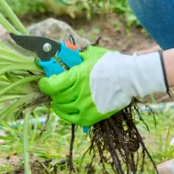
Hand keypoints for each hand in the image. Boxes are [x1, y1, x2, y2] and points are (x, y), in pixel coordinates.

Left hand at [39, 47, 166, 126]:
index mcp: (76, 77)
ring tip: (58, 99)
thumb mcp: (91, 55)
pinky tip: (65, 109)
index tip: (44, 81)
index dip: (44, 84)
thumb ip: (76, 57)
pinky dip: (66, 115)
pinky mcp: (91, 117)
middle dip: (53, 92)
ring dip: (58, 103)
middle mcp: (78, 94)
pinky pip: (72, 119)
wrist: (129, 78)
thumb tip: (64, 54)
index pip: (50, 86)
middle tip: (54, 88)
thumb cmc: (111, 64)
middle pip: (56, 97)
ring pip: (62, 109)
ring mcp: (84, 107)